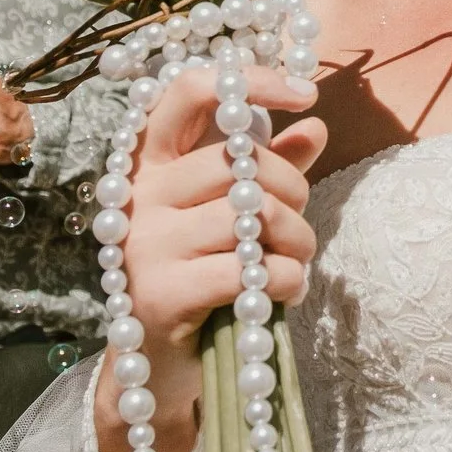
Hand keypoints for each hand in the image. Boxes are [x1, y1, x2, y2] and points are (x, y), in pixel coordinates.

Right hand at [96, 66, 324, 451]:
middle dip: (292, 192)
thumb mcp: (234, 220)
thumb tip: (313, 127)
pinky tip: (287, 293)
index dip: (250, 82)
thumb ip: (268, 171)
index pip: (189, 91)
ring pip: (251, 216)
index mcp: (149, 163)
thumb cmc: (203, 279)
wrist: (161, 369)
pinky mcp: (160, 293)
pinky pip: (249, 269)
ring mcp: (144, 244)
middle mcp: (138, 195)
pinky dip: (287, 281)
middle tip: (301, 228)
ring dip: (298, 243)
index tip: (306, 94)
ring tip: (298, 264)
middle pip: (238, 161)